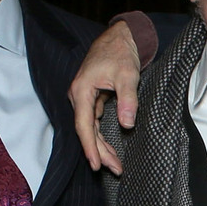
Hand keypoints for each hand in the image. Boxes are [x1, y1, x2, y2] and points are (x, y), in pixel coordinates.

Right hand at [69, 20, 143, 174]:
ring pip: (91, 128)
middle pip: (87, 130)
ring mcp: (84, 97)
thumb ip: (127, 100)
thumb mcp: (127, 75)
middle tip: (115, 169)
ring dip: (101, 146)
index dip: (90, 147)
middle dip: (99, 151)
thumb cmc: (120, 52)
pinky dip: (102, 135)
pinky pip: (94, 121)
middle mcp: (79, 95)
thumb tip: (127, 124)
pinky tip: (109, 148)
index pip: (84, 125)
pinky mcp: (92, 97)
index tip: (96, 165)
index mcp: (81, 90)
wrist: (120, 37)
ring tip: (115, 165)